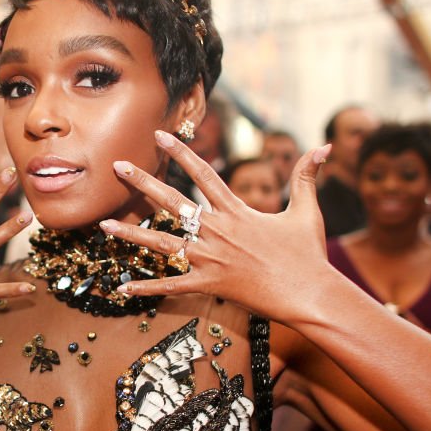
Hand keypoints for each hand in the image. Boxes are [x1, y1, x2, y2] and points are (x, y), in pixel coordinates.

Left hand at [98, 130, 332, 323]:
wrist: (309, 294)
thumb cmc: (308, 255)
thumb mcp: (308, 211)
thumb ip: (307, 177)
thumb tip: (326, 146)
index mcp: (237, 211)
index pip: (202, 174)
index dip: (181, 152)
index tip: (160, 135)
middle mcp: (217, 231)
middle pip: (172, 202)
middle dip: (143, 182)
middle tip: (117, 166)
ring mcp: (210, 259)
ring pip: (162, 243)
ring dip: (131, 234)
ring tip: (104, 225)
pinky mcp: (209, 285)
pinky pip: (172, 286)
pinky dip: (147, 288)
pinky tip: (122, 287)